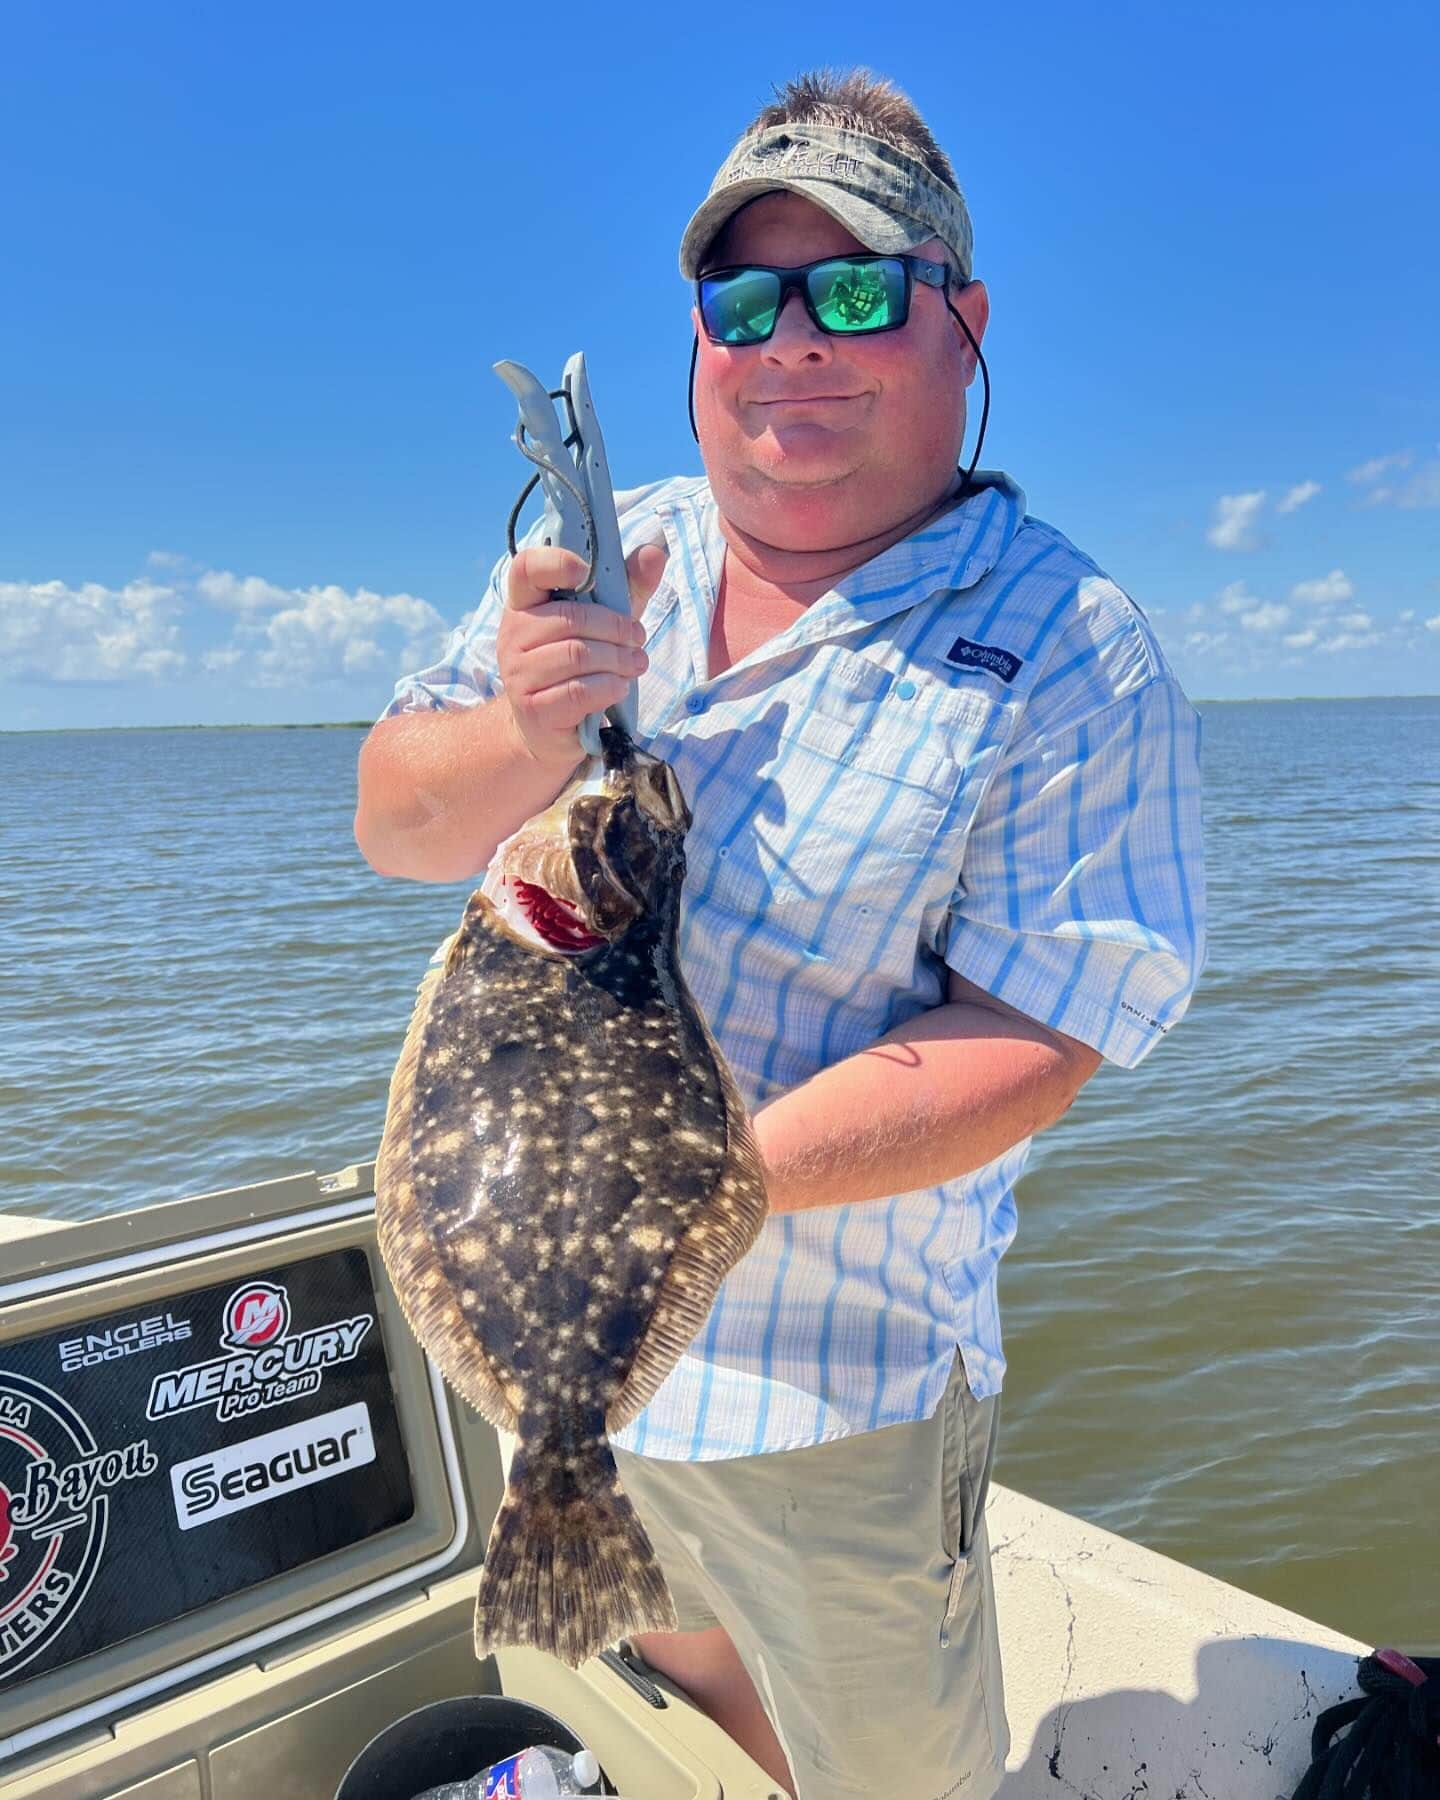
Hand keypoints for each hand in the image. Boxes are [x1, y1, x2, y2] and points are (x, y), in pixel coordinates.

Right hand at [497, 542, 667, 767]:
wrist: (547, 728)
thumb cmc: (579, 666)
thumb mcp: (605, 621)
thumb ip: (628, 587)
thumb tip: (655, 553)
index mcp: (525, 604)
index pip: (526, 568)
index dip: (556, 562)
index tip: (586, 573)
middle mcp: (513, 634)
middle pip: (571, 619)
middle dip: (616, 629)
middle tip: (637, 639)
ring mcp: (518, 673)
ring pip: (578, 655)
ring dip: (618, 660)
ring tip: (635, 664)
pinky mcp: (533, 709)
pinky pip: (579, 691)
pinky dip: (609, 688)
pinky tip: (619, 688)